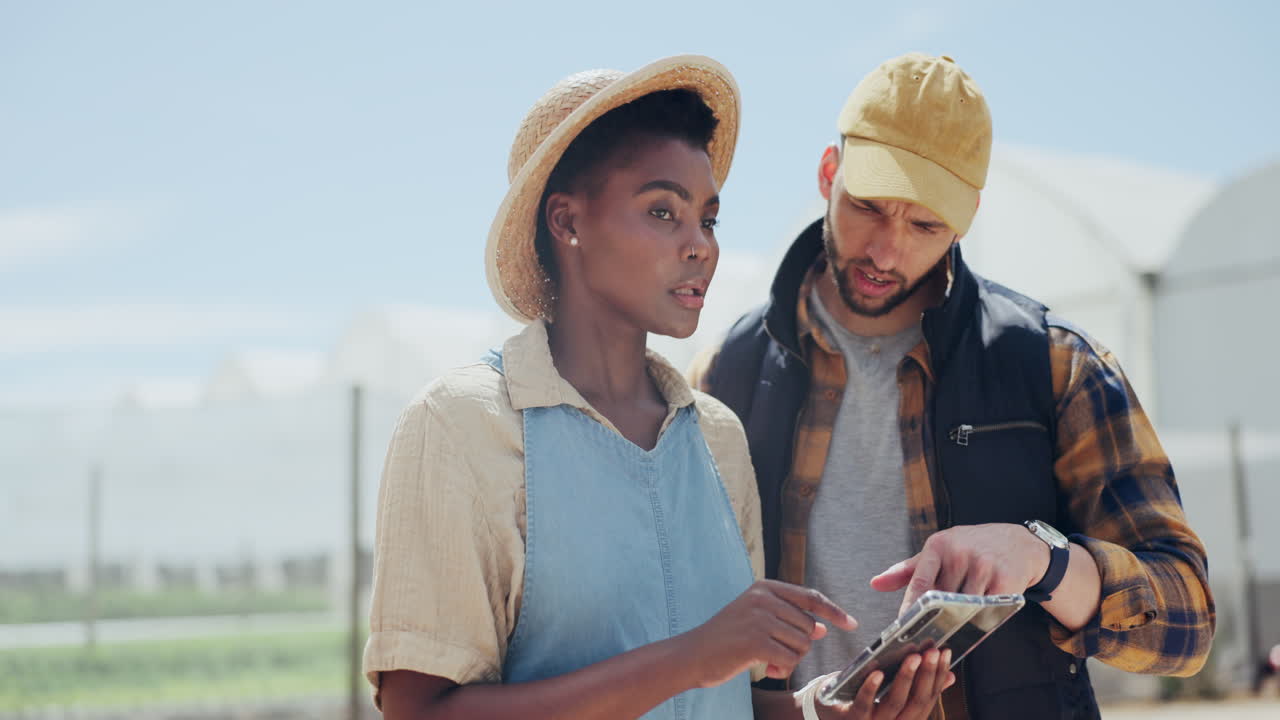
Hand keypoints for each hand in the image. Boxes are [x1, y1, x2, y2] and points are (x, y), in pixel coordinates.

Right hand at [681, 580, 856, 687]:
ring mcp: (759, 618)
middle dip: (800, 646)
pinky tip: (767, 669)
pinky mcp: (756, 641)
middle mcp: (763, 598)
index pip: (810, 597)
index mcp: (765, 587)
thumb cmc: (727, 639)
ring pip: (803, 644)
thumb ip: (789, 619)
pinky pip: (790, 659)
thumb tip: (824, 628)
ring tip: (769, 661)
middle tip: (777, 654)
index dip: (833, 610)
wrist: (693, 654)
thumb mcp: (758, 620)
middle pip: (809, 626)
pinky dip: (783, 669)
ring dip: (791, 660)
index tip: (851, 623)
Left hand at [819, 648, 953, 719]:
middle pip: (917, 702)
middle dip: (926, 675)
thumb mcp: (895, 694)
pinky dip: (871, 688)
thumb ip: (919, 688)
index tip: (945, 652)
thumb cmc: (867, 700)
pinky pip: (864, 704)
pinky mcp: (852, 719)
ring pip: (894, 703)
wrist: (831, 714)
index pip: (929, 697)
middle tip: (932, 651)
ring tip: (913, 656)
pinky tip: (877, 672)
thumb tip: (950, 676)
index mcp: (908, 718)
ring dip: (906, 678)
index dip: (939, 675)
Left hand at [870, 523, 1050, 614]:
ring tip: (954, 625)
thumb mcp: (938, 551)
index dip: (910, 608)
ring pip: (963, 607)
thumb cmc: (970, 547)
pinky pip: (986, 610)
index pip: (919, 582)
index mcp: (938, 545)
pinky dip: (980, 618)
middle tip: (928, 634)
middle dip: (934, 618)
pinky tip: (977, 618)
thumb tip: (875, 584)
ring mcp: (983, 566)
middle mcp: (960, 553)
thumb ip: (906, 571)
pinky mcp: (1005, 581)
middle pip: (941, 600)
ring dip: (958, 620)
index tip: (902, 627)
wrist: (1017, 543)